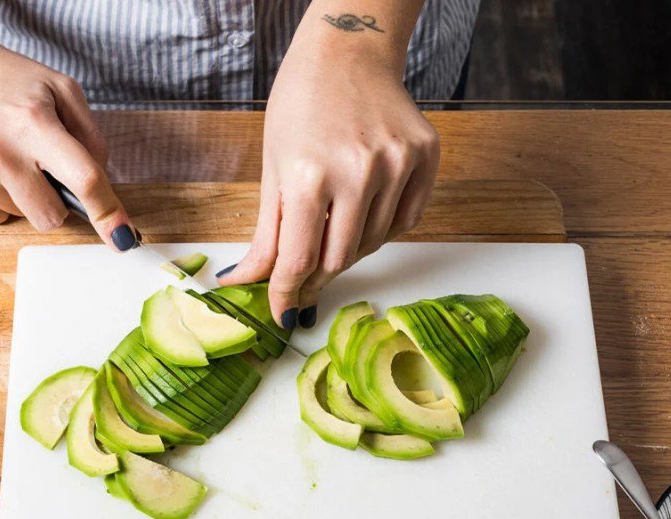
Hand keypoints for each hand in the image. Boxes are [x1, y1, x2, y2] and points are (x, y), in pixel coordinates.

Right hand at [0, 33, 136, 249]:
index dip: (108, 211)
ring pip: (22, 216)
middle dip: (56, 200)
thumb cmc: (3, 76)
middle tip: (40, 165)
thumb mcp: (58, 87)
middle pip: (52, 215)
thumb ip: (89, 135)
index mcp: (33, 124)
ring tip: (3, 152)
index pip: (83, 179)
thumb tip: (102, 181)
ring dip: (23, 194)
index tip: (123, 238)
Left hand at [217, 23, 438, 327]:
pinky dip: (383, 227)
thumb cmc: (299, 107)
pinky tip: (364, 208)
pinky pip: (405, 221)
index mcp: (308, 177)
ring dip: (348, 249)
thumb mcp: (271, 169)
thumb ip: (265, 235)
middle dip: (317, 277)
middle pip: (338, 259)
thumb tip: (245, 283)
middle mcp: (358, 172)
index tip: (284, 313)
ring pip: (374, 243)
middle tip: (304, 282)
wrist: (347, 53)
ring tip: (332, 226)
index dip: (288, 294)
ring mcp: (398, 164)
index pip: (299, 262)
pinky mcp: (425, 157)